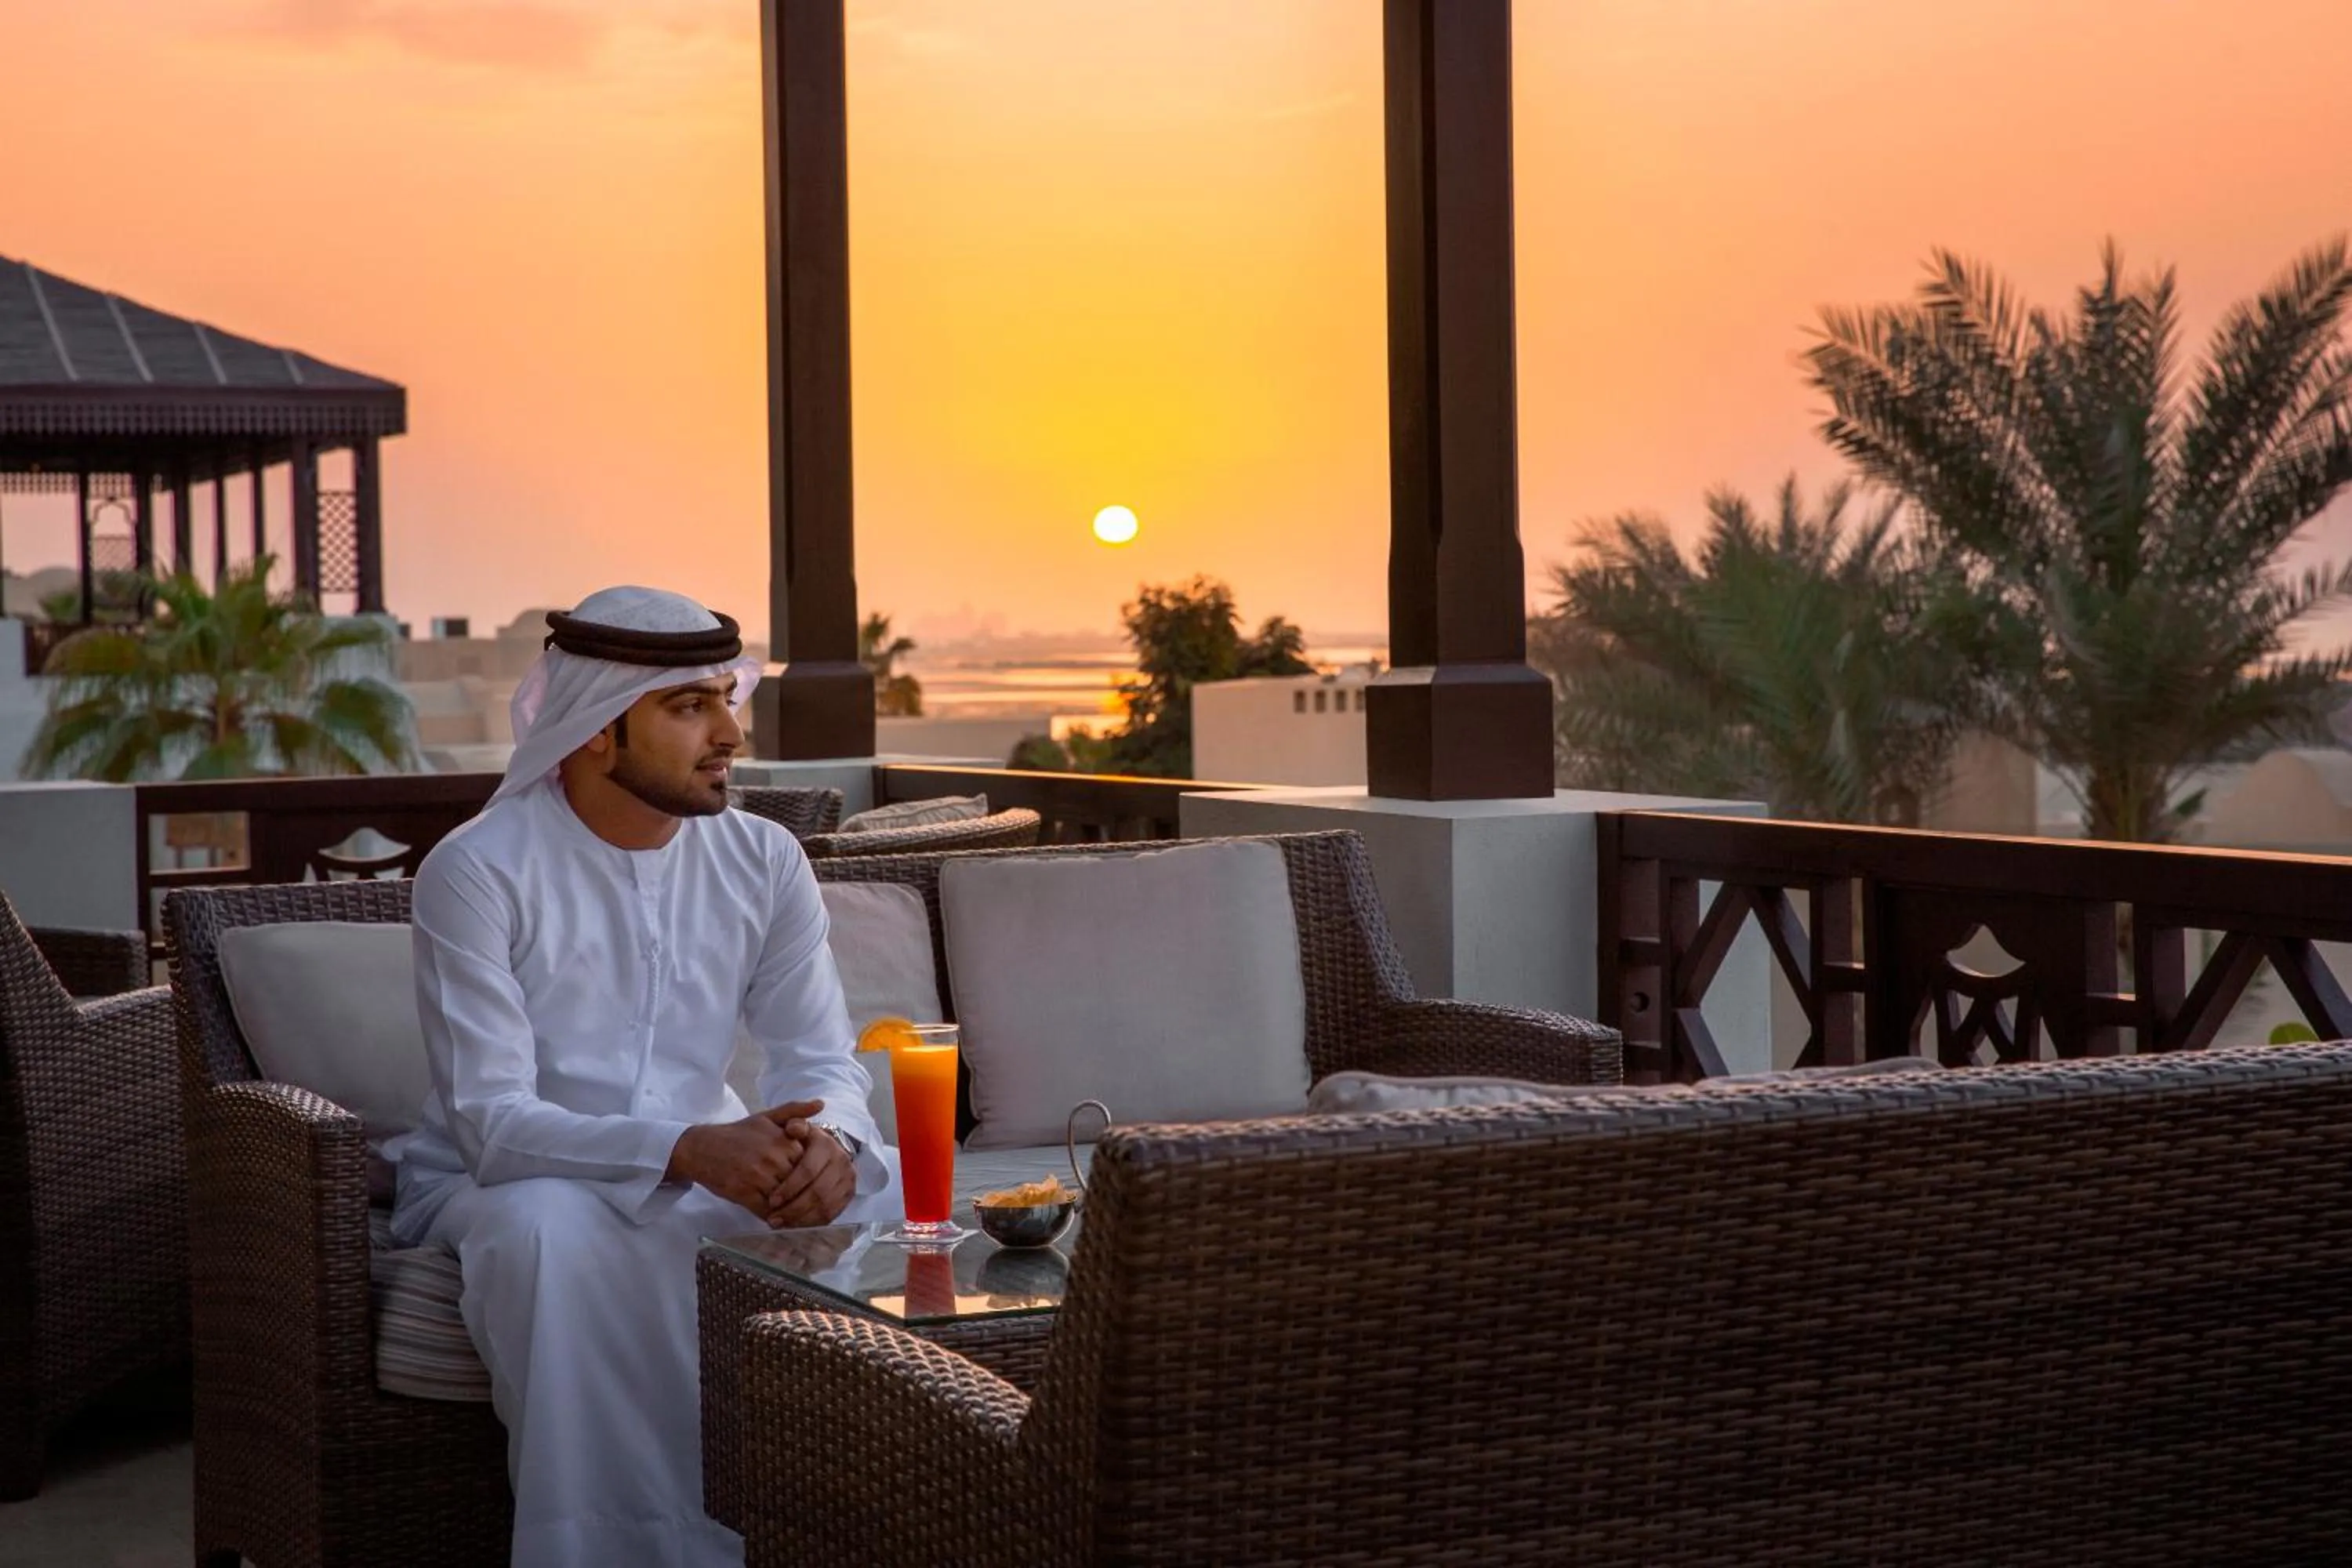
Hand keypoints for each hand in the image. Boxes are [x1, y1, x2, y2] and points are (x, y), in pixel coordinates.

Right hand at [664, 1110, 805, 1213]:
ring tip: (792, 1214)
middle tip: (806, 1204)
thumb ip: (795, 1111)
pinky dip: (773, 1217)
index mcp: (783, 1140)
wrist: (701, 1148)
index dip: (810, 1176)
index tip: (811, 1183)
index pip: (810, 1165)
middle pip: (799, 1183)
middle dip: (801, 1194)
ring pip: (785, 1199)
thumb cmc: (737, 1133)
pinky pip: (766, 1210)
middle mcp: (773, 1157)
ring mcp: (758, 1176)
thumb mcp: (766, 1117)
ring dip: (789, 1208)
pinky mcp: (744, 1193)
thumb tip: (821, 1103)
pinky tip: (774, 1218)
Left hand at [760, 1101, 857, 1228]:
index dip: (790, 1187)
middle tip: (773, 1217)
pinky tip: (795, 1225)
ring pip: (825, 1205)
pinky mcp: (848, 1194)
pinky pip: (831, 1213)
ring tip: (780, 1223)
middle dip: (793, 1207)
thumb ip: (791, 1121)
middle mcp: (841, 1161)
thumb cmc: (801, 1141)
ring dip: (801, 1218)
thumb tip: (793, 1127)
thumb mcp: (795, 1126)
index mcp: (826, 1144)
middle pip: (817, 1191)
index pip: (808, 1170)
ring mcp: (847, 1179)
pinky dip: (812, 1222)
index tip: (772, 1200)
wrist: (825, 1149)